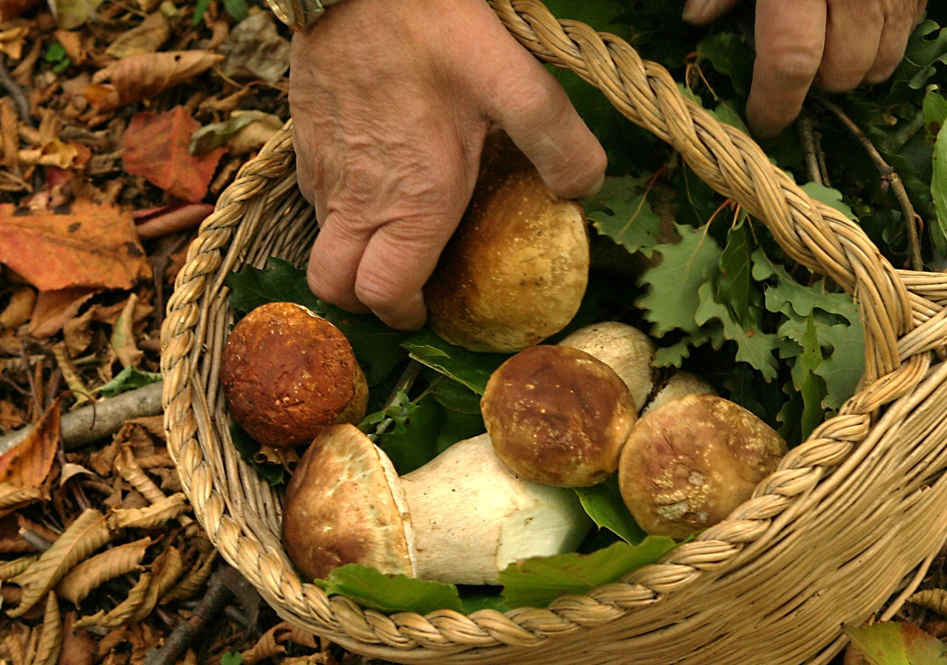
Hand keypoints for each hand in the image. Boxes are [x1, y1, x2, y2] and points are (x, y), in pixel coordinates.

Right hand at [290, 0, 605, 329]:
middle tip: (406, 287)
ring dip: (353, 258)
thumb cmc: (432, 30)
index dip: (408, 315)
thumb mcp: (516, 81)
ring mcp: (322, 170)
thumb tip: (582, 191)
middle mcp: (356, 198)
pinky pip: (314, 201)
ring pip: (323, 245)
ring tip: (396, 237)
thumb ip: (558, 142)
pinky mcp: (302, 140)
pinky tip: (375, 183)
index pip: (383, 295)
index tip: (431, 309)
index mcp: (408, 201)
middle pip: (335, 289)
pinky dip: (340, 214)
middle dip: (367, 303)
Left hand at [683, 0, 927, 136]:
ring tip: (829, 49)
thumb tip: (699, 17)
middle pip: (841, 72)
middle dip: (815, 85)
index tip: (762, 121)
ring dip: (853, 70)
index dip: (775, 102)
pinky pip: (908, 33)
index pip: (790, 61)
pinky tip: (861, 21)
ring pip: (882, 62)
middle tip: (793, 71)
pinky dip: (883, 41)